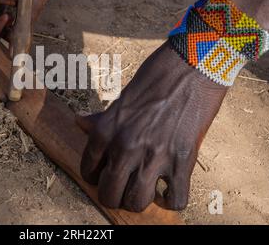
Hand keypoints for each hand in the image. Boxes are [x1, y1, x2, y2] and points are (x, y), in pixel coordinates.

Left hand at [76, 42, 227, 211]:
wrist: (190, 66)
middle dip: (114, 196)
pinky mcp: (183, 160)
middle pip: (110, 195)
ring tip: (144, 190)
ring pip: (137, 202)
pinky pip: (176, 199)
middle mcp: (125, 146)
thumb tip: (78, 122)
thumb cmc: (153, 78)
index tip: (106, 173)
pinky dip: (171, 201)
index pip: (88, 172)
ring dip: (138, 200)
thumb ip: (100, 119)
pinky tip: (169, 191)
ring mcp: (154, 155)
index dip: (96, 177)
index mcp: (105, 131)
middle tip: (123, 187)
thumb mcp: (120, 99)